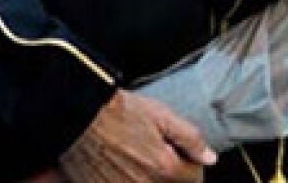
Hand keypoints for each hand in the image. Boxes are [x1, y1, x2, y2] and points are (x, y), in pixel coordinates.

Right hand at [61, 91, 217, 182]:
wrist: (78, 116)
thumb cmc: (118, 111)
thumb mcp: (161, 116)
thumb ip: (190, 139)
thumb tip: (210, 158)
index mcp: (163, 168)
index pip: (194, 178)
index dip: (192, 163)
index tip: (184, 153)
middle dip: (173, 174)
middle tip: (161, 155)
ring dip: (152, 178)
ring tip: (142, 160)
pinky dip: (130, 179)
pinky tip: (125, 166)